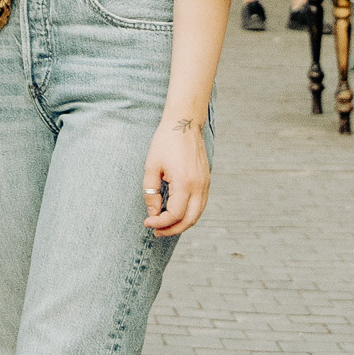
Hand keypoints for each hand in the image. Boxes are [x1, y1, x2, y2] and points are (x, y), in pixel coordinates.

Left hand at [142, 112, 209, 237]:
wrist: (185, 123)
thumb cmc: (165, 142)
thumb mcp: (151, 166)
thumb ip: (151, 192)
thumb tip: (153, 213)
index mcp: (185, 183)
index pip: (174, 214)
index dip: (159, 223)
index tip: (147, 222)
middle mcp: (199, 186)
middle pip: (189, 220)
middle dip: (172, 230)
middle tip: (156, 232)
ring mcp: (205, 184)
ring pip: (197, 215)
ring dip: (181, 224)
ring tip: (164, 225)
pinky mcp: (206, 181)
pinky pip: (200, 205)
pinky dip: (189, 214)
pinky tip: (175, 213)